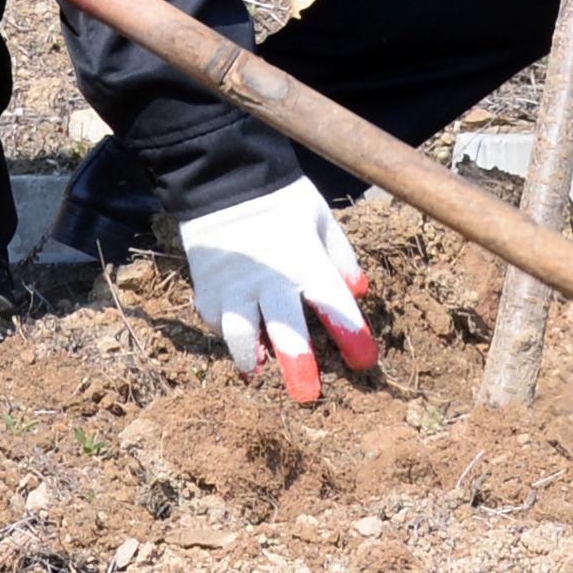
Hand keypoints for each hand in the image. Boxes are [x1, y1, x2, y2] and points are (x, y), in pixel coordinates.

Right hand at [178, 176, 377, 402]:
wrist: (225, 176)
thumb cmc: (281, 198)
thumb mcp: (320, 218)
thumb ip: (340, 257)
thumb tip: (359, 291)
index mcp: (305, 261)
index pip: (334, 306)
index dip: (352, 336)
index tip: (365, 362)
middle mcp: (269, 279)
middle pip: (284, 330)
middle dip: (297, 364)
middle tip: (307, 396)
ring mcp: (234, 286)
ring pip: (239, 335)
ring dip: (250, 356)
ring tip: (257, 368)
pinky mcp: (207, 289)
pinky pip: (217, 321)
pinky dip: (228, 330)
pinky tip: (238, 330)